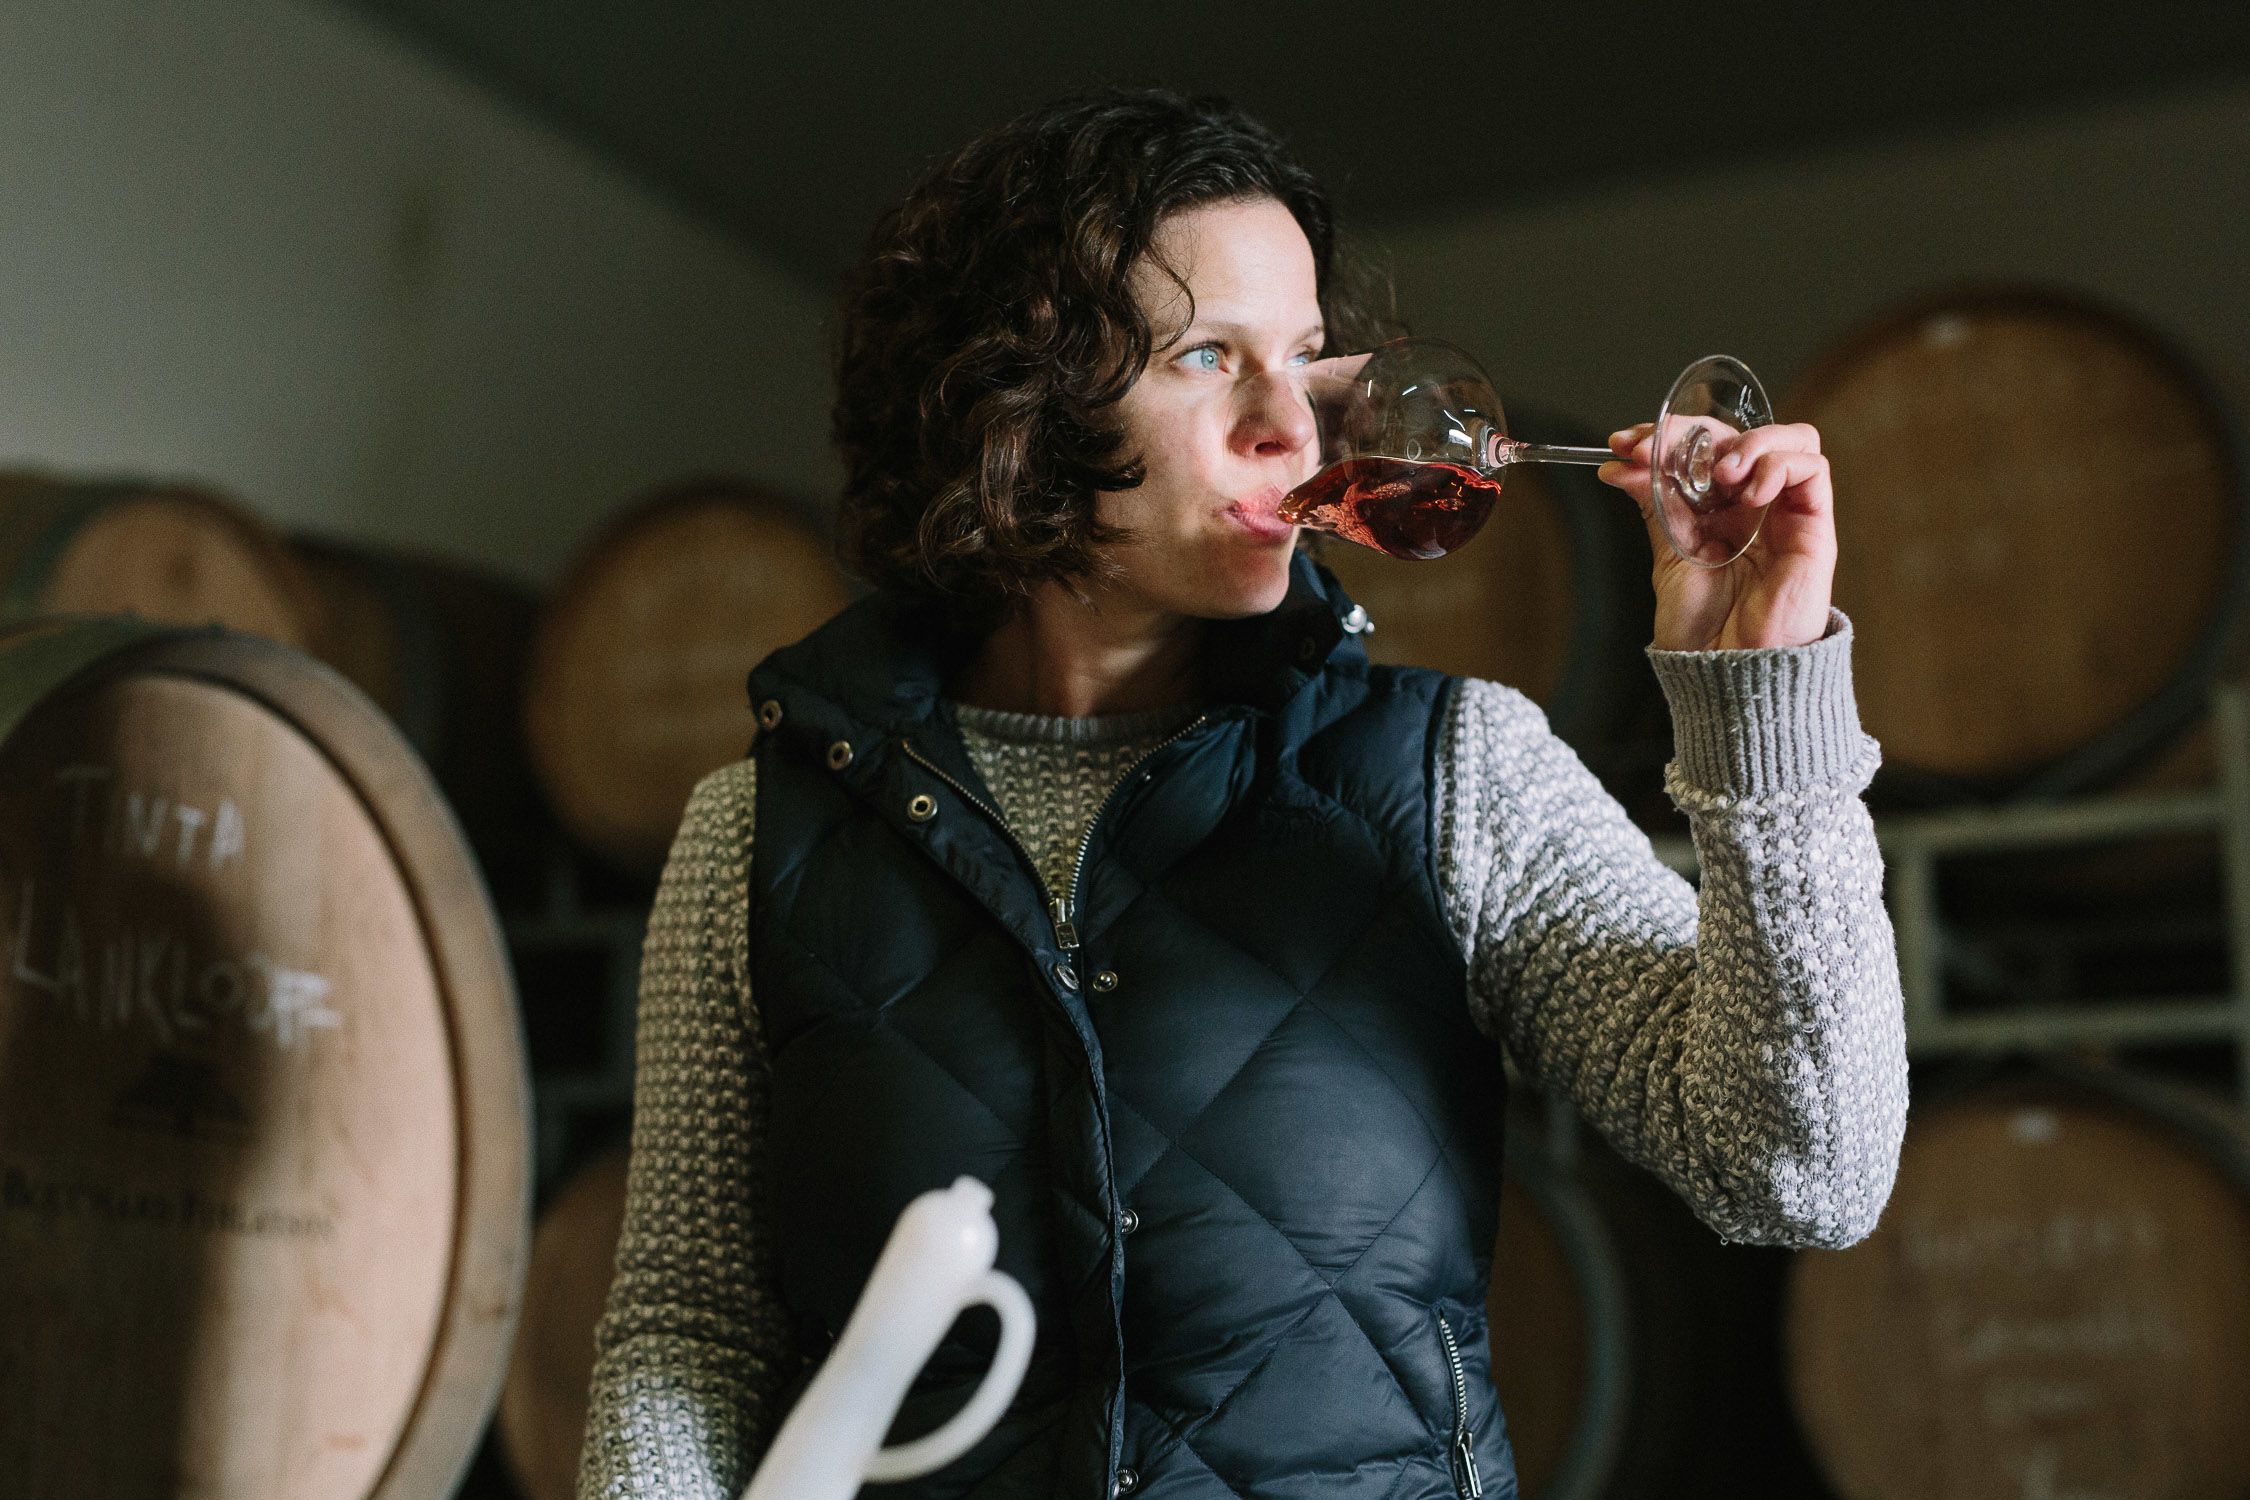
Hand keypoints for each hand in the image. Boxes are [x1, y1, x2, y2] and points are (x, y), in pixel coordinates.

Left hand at [1598, 421, 1836, 650]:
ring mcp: (1785, 515)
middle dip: (1694, 433)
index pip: (1704, 450)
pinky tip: (1748, 491)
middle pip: (1740, 437)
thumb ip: (1657, 506)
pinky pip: (1812, 471)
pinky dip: (1778, 465)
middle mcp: (1754, 506)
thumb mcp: (1668, 555)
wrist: (1726, 671)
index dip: (1667, 437)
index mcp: (1719, 510)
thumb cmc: (1702, 627)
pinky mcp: (1814, 530)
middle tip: (1652, 448)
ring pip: (1790, 440)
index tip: (1623, 444)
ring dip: (1748, 443)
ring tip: (1718, 473)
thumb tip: (1621, 466)